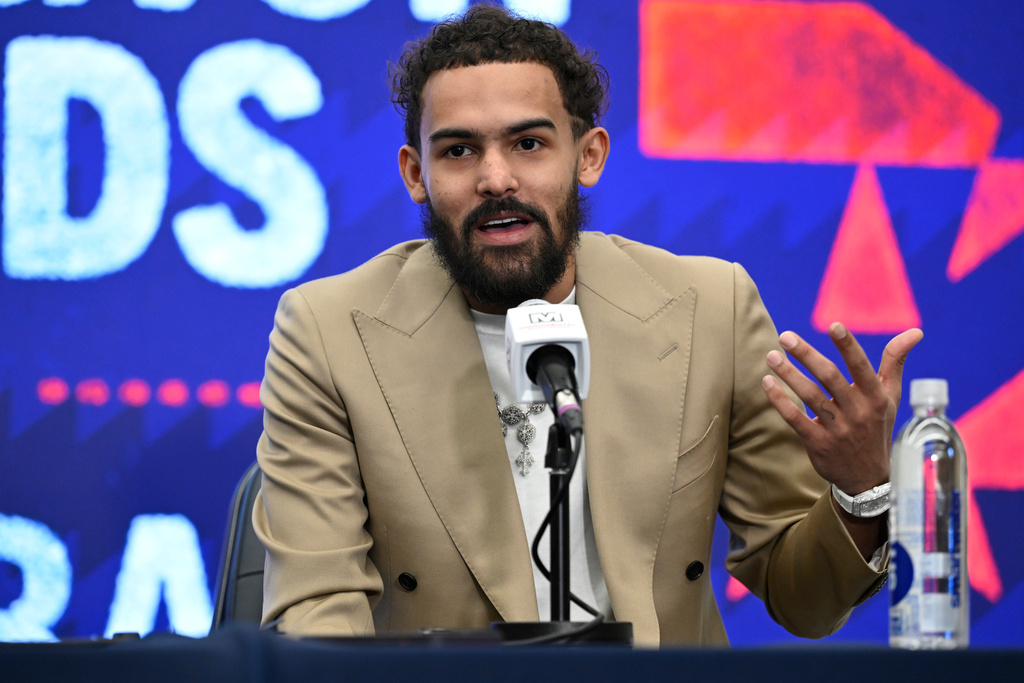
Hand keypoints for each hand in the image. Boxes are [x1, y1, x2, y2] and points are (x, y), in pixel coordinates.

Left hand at [761, 322, 923, 494]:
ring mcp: (838, 429)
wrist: (868, 478)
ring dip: (788, 374)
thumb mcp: (890, 396)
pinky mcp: (818, 444)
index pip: (862, 367)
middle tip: (785, 336)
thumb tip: (916, 331)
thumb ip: (895, 362)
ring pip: (810, 396)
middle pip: (830, 377)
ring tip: (771, 356)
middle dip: (807, 354)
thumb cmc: (877, 426)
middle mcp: (858, 412)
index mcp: (876, 397)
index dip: (849, 346)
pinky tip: (767, 382)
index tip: (834, 326)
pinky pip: (795, 419)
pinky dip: (780, 400)